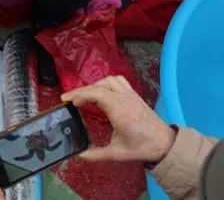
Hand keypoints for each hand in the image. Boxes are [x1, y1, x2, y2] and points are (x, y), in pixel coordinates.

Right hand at [61, 75, 176, 162]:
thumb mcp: (117, 153)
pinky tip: (102, 92)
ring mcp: (131, 95)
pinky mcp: (135, 96)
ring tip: (85, 95)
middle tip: (70, 100)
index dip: (79, 95)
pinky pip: (119, 81)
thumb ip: (96, 154)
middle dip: (82, 91)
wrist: (166, 144)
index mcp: (119, 110)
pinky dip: (106, 83)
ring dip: (94, 85)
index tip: (69, 102)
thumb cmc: (142, 148)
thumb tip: (79, 155)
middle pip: (99, 86)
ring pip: (109, 80)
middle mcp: (124, 99)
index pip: (95, 93)